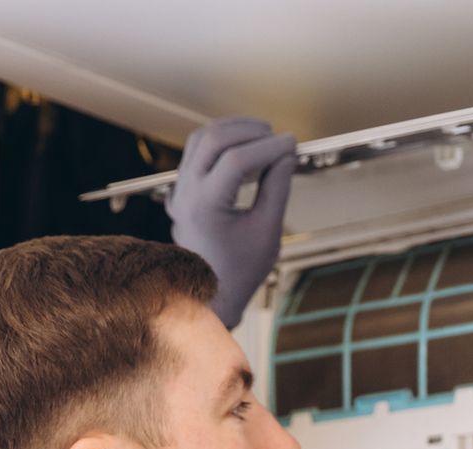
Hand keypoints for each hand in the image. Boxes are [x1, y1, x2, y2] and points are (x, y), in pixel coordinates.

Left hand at [167, 117, 297, 327]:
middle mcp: (186, 193)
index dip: (269, 147)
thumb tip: (286, 155)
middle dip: (248, 131)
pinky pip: (196, 151)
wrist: (211, 292)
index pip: (238, 159)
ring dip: (232, 131)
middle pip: (214, 139)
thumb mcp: (267, 231)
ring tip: (262, 136)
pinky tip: (244, 147)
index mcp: (206, 206)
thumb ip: (277, 188)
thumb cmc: (238, 270)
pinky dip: (221, 142)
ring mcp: (180, 189)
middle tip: (276, 136)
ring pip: (201, 139)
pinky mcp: (182, 188)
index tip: (292, 143)